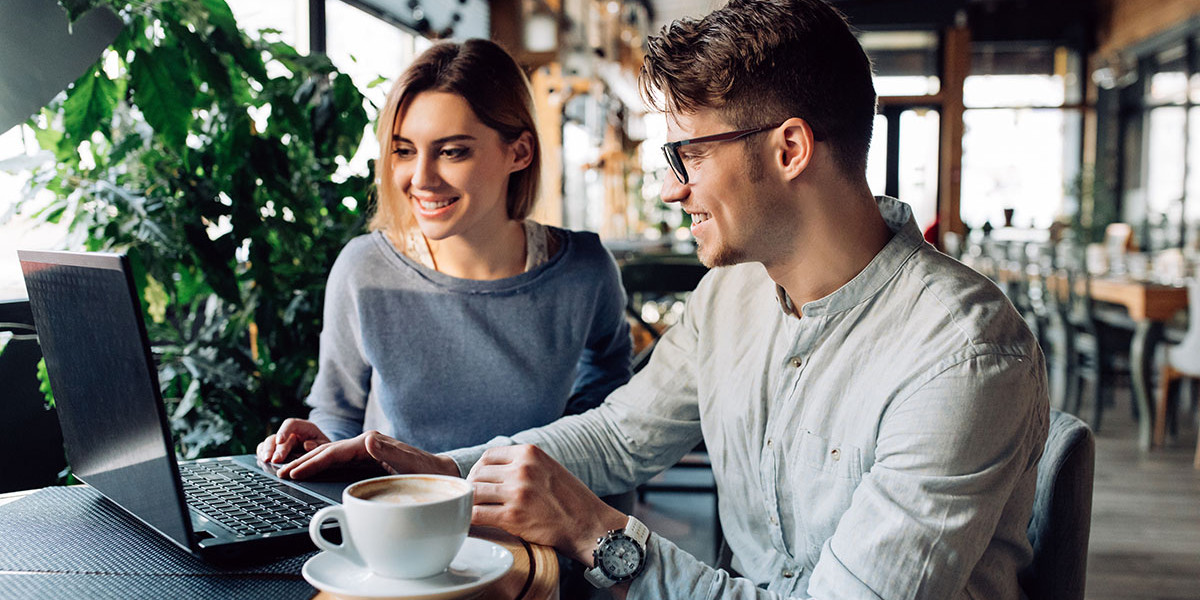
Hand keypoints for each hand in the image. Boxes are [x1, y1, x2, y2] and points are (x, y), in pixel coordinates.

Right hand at [256, 418, 330, 463]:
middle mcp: (290, 433)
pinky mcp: (275, 450)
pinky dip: (262, 454)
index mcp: (303, 427)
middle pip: (278, 437)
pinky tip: (262, 461)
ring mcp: (281, 441)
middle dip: (276, 449)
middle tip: (275, 460)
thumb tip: (307, 445)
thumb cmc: (322, 447)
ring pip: (269, 442)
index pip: (291, 424)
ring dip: (266, 451)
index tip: (280, 441)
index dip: (284, 431)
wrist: (321, 453)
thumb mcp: (325, 445)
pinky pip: (264, 449)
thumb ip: (318, 444)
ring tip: (266, 461)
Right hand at [277, 430, 459, 479]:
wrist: (442, 474)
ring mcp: (364, 455)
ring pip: (330, 459)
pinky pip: (337, 466)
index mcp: (371, 444)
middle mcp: (365, 446)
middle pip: (327, 453)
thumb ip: (391, 452)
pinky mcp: (365, 465)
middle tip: (278, 473)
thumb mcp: (411, 463)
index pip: (334, 452)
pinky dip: (320, 469)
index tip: (293, 472)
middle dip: (302, 462)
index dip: (312, 462)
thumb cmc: (429, 472)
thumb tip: (368, 440)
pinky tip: (309, 476)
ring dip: (308, 465)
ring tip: (287, 474)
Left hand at [467, 445, 626, 564]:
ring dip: (470, 503)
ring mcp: (517, 492)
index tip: (480, 483)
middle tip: (475, 501)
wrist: (589, 525)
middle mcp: (522, 469)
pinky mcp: (512, 516)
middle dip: (472, 487)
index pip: (488, 456)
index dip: (479, 470)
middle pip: (478, 474)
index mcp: (530, 453)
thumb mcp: (548, 468)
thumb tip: (493, 470)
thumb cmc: (570, 501)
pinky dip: (470, 520)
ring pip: (473, 493)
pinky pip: (477, 514)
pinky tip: (472, 524)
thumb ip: (524, 465)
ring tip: (474, 511)